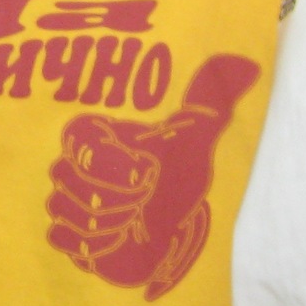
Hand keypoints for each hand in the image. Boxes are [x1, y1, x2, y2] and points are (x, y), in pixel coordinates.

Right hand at [46, 54, 261, 299]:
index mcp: (96, 133)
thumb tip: (244, 61)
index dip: (112, 164)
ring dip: (107, 222)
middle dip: (114, 198)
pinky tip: (119, 240)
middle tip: (143, 202)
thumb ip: (210, 101)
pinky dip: (93, 243)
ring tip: (132, 222)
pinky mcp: (67, 236)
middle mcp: (72, 162)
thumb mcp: (196, 138)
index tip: (147, 175)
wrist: (175, 226)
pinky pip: (61, 238)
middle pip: (67, 179)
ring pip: (63, 210)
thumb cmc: (179, 176)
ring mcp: (66, 199)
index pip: (79, 141)